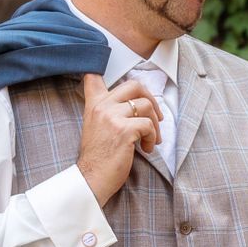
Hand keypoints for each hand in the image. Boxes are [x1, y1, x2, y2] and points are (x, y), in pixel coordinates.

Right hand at [75, 73, 162, 204]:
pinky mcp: (124, 130)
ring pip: (146, 105)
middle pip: (134, 85)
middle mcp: (102, 106)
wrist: (91, 178)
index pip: (94, 77)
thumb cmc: (98, 157)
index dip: (103, 69)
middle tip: (155, 116)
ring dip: (155, 124)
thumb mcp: (95, 127)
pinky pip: (148, 124)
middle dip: (151, 99)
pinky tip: (146, 148)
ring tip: (151, 139)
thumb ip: (107, 111)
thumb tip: (133, 102)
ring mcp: (113, 117)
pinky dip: (152, 137)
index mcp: (94, 104)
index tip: (112, 68)